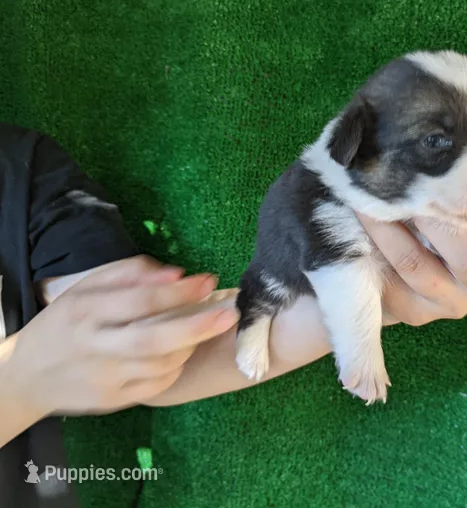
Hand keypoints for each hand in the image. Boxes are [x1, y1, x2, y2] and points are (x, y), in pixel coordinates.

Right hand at [4, 256, 238, 415]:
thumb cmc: (67, 322)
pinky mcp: (113, 401)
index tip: (208, 280)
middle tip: (229, 314)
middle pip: (154, 339)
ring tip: (205, 328)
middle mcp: (95, 346)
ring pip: (161, 364)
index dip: (179, 291)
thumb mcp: (87, 287)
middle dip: (197, 326)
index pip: (140, 301)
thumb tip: (176, 272)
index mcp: (86, 311)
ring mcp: (105, 378)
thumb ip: (130, 273)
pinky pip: (158, 385)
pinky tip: (182, 352)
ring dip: (191, 345)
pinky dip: (176, 367)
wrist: (28, 376)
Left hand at [356, 196, 466, 326]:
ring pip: (420, 265)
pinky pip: (392, 278)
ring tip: (373, 198)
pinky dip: (377, 244)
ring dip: (393, 227)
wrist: (407, 264)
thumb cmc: (452, 224)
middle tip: (413, 190)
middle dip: (437, 220)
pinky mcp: (416, 313)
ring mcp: (449, 303)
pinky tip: (364, 218)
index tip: (464, 183)